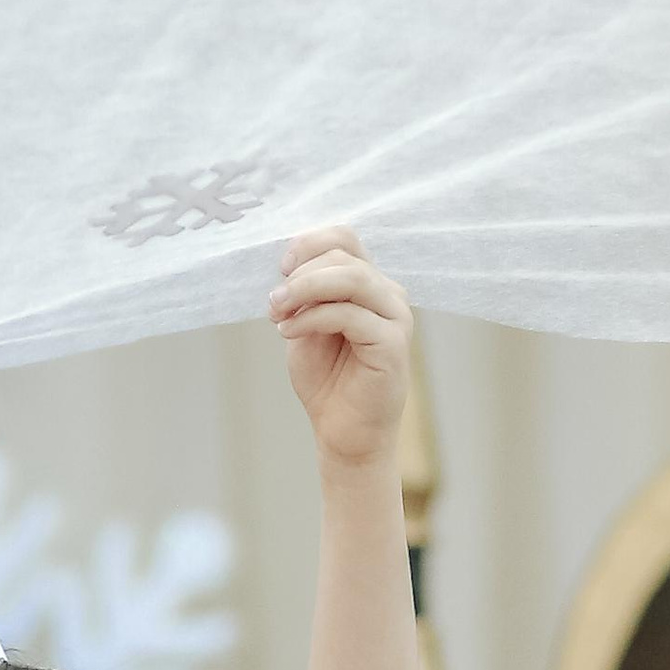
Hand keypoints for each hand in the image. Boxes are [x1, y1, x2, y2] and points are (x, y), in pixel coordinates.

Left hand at [270, 227, 410, 471]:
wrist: (342, 431)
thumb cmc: (326, 378)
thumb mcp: (305, 325)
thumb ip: (304, 294)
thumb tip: (289, 264)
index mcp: (368, 284)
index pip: (345, 238)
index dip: (309, 244)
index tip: (281, 267)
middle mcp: (388, 294)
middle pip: (344, 256)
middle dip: (300, 274)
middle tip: (273, 302)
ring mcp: (396, 317)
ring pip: (351, 278)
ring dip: (305, 290)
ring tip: (277, 312)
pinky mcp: (394, 344)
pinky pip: (349, 314)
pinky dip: (312, 318)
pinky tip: (288, 332)